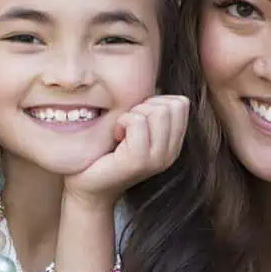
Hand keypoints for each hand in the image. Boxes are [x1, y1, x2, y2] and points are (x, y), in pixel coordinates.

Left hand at [65, 95, 189, 204]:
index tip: (137, 117)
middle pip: (172, 105)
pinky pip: (137, 122)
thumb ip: (150, 111)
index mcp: (173, 144)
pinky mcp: (139, 161)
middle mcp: (171, 153)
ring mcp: (157, 159)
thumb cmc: (107, 152)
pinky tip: (115, 136)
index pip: (181, 104)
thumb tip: (155, 84)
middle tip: (127, 124)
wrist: (88, 187)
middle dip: (145, 106)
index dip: (157, 101)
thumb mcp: (135, 129)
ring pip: (157, 111)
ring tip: (121, 131)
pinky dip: (122, 122)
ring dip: (133, 114)